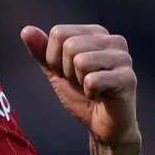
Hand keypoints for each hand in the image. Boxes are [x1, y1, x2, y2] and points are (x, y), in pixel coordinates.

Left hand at [20, 24, 139, 145]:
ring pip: (81, 61)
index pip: (58, 33)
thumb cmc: (80, 95)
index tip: (68, 72)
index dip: (54, 58)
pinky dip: (90, 93)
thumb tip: (26, 30)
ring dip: (79, 82)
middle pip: (70, 45)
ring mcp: (124, 58)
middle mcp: (114, 40)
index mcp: (96, 33)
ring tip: (92, 88)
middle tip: (81, 83)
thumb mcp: (55, 71)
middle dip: (66, 70)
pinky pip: (93, 80)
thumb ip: (41, 51)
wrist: (101, 124)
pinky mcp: (128, 78)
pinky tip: (101, 96)